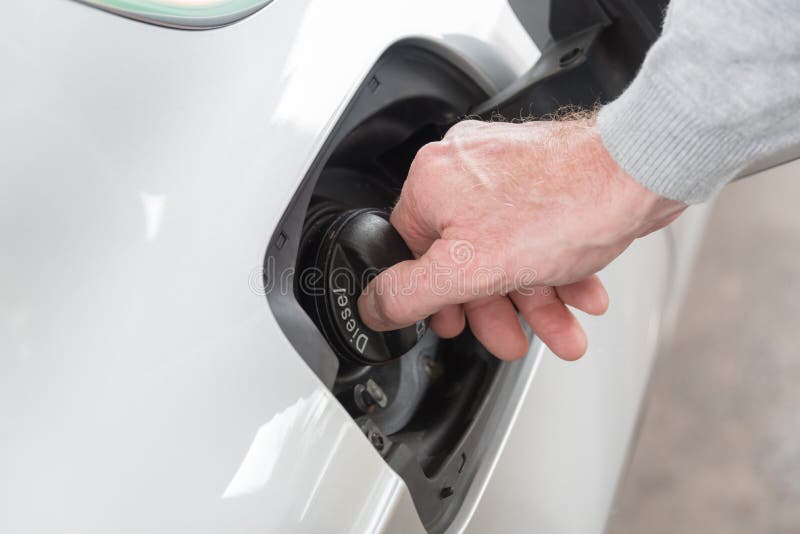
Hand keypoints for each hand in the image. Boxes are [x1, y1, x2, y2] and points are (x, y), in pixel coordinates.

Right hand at [357, 116, 685, 360]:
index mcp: (434, 182)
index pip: (411, 251)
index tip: (454, 322)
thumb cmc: (563, 205)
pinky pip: (540, 237)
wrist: (643, 173)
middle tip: (512, 338)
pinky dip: (558, 273)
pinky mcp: (547, 181)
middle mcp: (467, 170)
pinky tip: (581, 297)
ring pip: (509, 253)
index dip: (434, 297)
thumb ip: (411, 293)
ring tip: (561, 333)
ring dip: (535, 301)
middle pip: (465, 257)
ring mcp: (510, 174)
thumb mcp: (468, 269)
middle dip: (496, 309)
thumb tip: (373, 308)